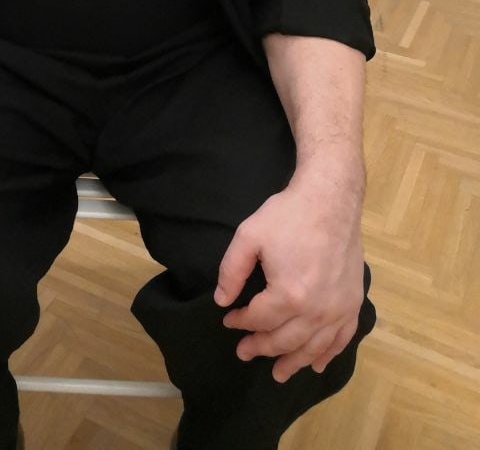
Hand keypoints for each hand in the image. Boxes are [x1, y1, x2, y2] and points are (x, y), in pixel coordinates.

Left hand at [215, 162, 364, 382]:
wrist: (330, 200)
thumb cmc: (288, 215)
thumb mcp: (249, 236)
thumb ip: (231, 271)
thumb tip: (222, 301)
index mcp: (288, 295)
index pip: (258, 320)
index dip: (240, 322)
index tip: (229, 321)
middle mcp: (316, 310)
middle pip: (284, 340)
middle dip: (261, 348)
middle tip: (244, 352)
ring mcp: (338, 309)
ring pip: (313, 348)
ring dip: (294, 363)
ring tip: (278, 374)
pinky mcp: (353, 303)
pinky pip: (342, 339)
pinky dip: (328, 355)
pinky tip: (318, 365)